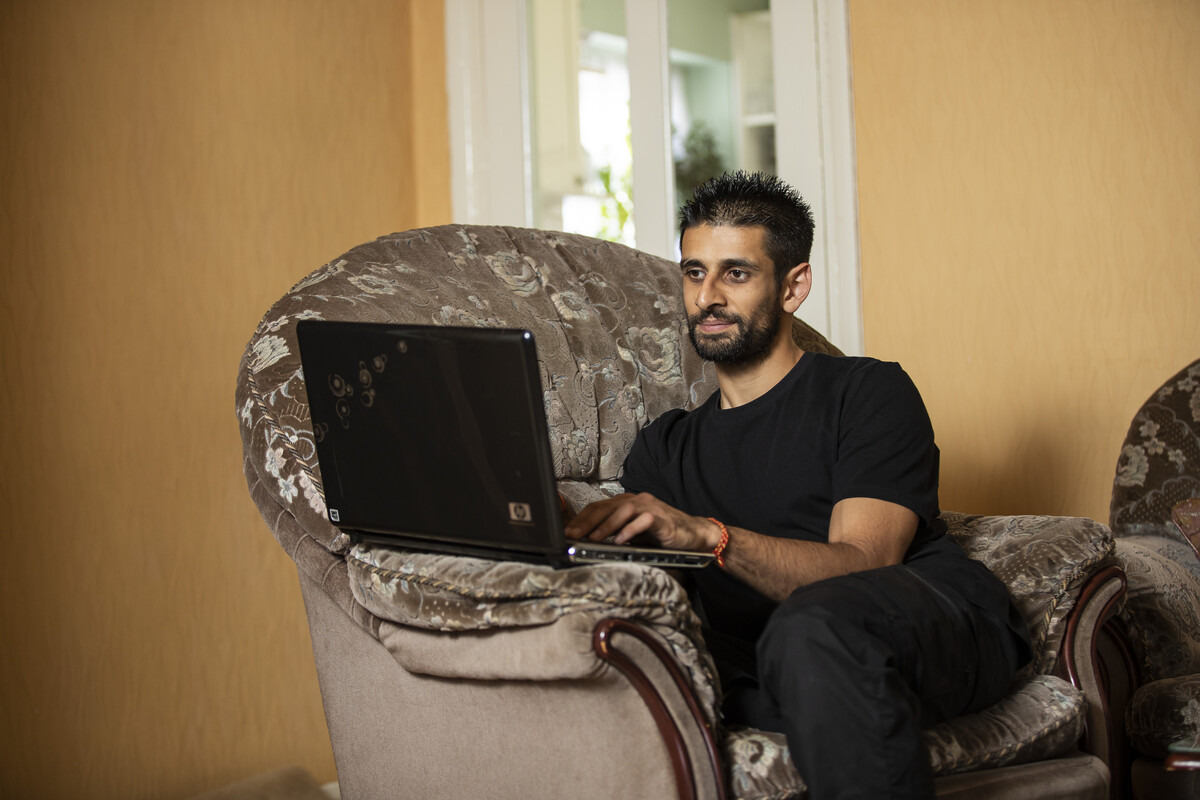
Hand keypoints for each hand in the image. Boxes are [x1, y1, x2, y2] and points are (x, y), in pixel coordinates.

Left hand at [563, 492, 719, 552]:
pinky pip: (644, 520)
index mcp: (627, 502)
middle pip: (607, 506)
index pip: (599, 506)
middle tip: (574, 535)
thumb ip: (616, 533)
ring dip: (606, 525)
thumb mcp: (634, 533)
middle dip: (587, 521)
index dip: (582, 518)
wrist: (695, 535)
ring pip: (623, 510)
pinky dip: (631, 530)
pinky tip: (621, 540)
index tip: (568, 532)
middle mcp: (637, 501)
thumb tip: (588, 541)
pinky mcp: (663, 519)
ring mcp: (651, 507)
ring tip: (593, 539)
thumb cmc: (662, 535)